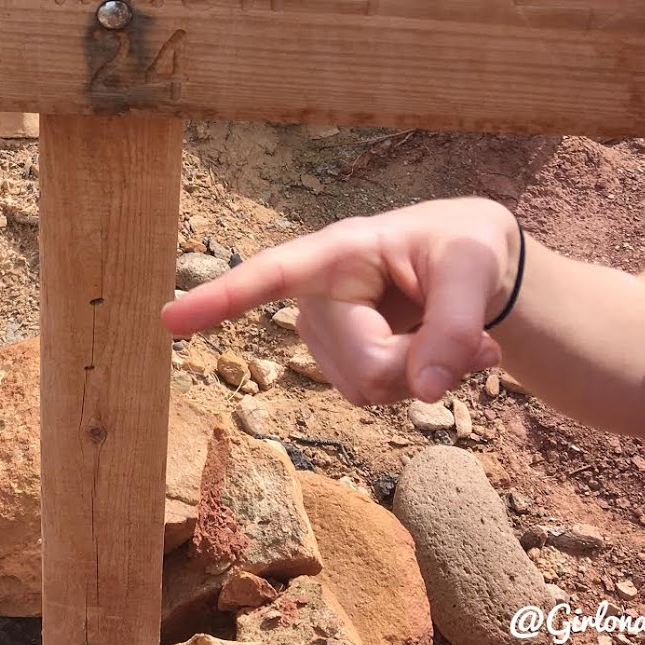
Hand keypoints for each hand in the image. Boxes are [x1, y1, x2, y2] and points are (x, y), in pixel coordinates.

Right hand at [162, 198, 519, 404]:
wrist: (473, 267)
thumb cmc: (466, 248)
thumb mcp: (476, 270)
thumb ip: (455, 327)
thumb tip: (426, 393)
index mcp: (340, 251)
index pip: (271, 275)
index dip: (219, 298)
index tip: (168, 320)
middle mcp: (319, 292)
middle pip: (362, 366)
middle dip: (422, 366)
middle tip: (474, 342)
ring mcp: (325, 330)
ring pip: (366, 389)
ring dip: (422, 376)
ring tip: (455, 336)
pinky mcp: (339, 359)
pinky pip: (374, 396)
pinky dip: (417, 384)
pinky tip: (436, 354)